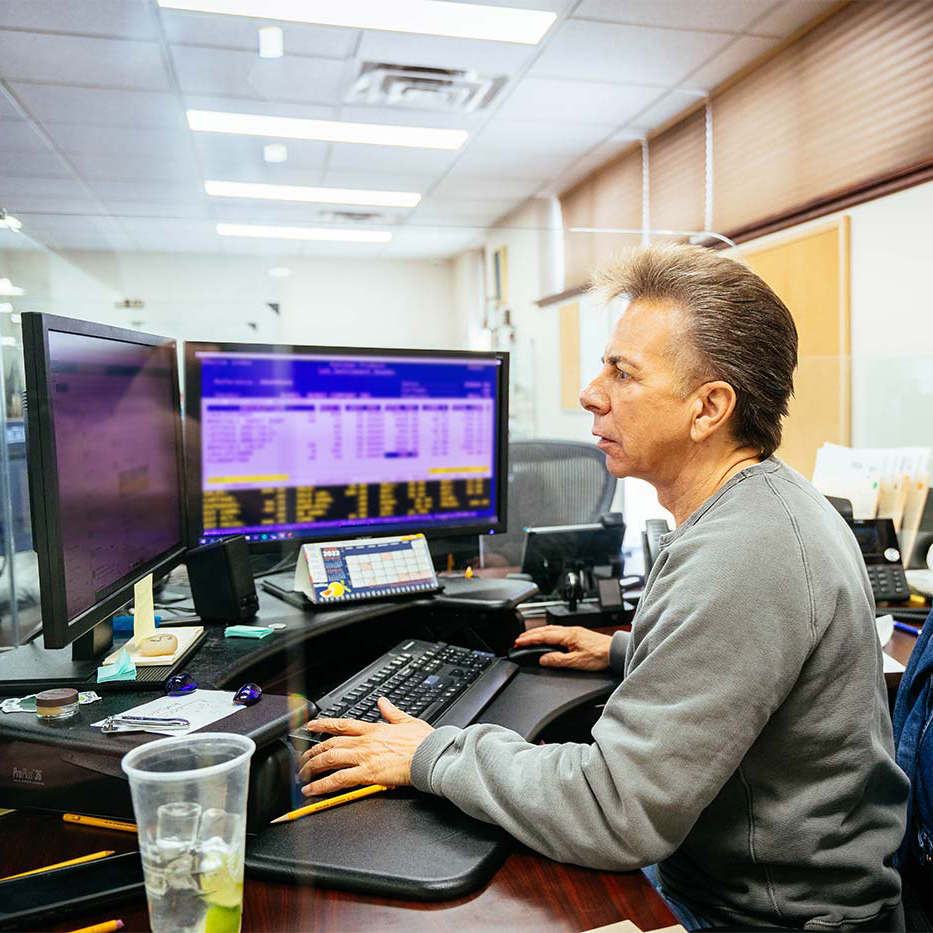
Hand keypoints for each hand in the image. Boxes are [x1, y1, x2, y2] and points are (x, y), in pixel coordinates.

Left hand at [297, 697, 433, 795]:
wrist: (431, 756)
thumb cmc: (424, 742)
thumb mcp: (407, 721)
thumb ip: (391, 712)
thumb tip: (383, 702)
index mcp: (374, 729)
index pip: (342, 724)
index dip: (324, 724)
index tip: (311, 726)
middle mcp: (365, 741)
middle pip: (331, 743)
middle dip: (313, 750)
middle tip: (302, 758)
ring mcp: (365, 757)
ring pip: (330, 759)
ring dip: (313, 766)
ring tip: (302, 775)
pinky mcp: (367, 774)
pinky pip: (338, 779)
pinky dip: (322, 785)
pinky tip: (312, 790)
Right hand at [512, 625, 611, 670]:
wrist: (615, 652)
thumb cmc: (600, 656)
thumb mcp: (576, 662)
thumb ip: (558, 660)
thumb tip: (543, 659)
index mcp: (567, 635)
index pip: (543, 636)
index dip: (529, 639)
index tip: (518, 642)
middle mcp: (569, 630)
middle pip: (545, 630)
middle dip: (530, 635)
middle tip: (518, 640)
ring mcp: (574, 631)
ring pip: (551, 629)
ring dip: (538, 633)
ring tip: (529, 637)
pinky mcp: (578, 634)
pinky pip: (557, 631)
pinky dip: (547, 633)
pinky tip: (547, 637)